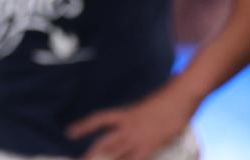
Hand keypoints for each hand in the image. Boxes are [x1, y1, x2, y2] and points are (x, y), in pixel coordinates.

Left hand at [66, 83, 197, 159]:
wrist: (180, 96)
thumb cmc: (167, 98)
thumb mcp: (147, 106)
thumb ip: (138, 116)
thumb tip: (135, 121)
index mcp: (125, 114)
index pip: (99, 119)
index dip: (84, 126)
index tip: (70, 132)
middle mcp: (128, 127)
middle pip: (104, 143)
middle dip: (92, 154)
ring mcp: (139, 137)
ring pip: (116, 154)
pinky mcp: (151, 146)